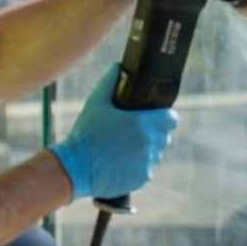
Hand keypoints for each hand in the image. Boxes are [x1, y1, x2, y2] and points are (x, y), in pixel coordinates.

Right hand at [50, 65, 178, 199]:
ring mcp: (147, 163)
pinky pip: (147, 168)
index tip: (154, 115)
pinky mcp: (142, 179)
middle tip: (133, 130)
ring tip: (124, 147)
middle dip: (152, 132)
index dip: (164, 115)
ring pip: (156, 152)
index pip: (171, 118)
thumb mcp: (96, 102)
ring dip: (146, 149)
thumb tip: (118, 66)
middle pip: (163, 135)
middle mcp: (150, 144)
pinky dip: (138, 165)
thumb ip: (110, 81)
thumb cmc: (85, 133)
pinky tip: (120, 161)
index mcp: (143, 123)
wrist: (75, 168)